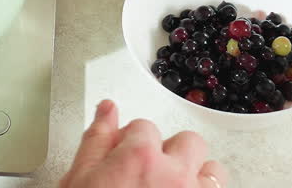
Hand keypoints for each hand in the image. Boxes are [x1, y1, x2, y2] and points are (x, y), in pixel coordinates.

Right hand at [60, 100, 226, 187]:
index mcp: (140, 157)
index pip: (143, 126)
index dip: (131, 142)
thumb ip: (95, 141)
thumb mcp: (79, 181)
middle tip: (150, 174)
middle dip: (170, 153)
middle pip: (187, 142)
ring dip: (195, 177)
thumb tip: (106, 112)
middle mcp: (174, 174)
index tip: (124, 157)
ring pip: (212, 171)